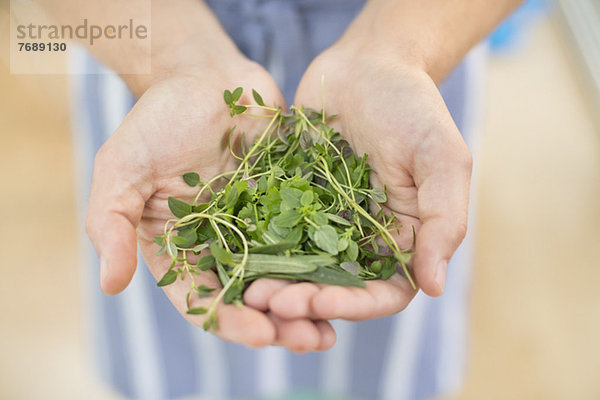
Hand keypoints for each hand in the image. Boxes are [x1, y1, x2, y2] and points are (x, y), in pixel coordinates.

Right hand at [86, 59, 335, 351]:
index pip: (203, 297)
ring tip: (337, 324)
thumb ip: (112, 224)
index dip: (230, 322)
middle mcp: (223, 244)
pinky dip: (330, 258)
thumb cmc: (158, 119)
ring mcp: (260, 225)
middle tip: (312, 339)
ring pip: (287, 275)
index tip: (260, 334)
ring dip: (310, 302)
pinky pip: (312, 235)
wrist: (206, 75)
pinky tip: (354, 275)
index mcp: (182, 247)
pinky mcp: (291, 202)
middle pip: (252, 298)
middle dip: (280, 322)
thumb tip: (110, 288)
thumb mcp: (122, 168)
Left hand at [245, 42, 471, 321]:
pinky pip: (270, 230)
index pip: (382, 293)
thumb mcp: (441, 159)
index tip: (316, 304)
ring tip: (245, 288)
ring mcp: (323, 221)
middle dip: (302, 301)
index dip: (351, 306)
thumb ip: (443, 220)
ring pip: (297, 267)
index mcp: (402, 238)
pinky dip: (253, 246)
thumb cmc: (412, 107)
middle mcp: (361, 239)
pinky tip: (230, 252)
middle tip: (267, 303)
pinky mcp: (290, 200)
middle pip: (333, 288)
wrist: (366, 64)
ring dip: (274, 283)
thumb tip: (434, 287)